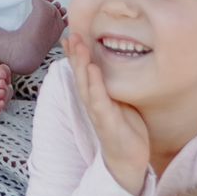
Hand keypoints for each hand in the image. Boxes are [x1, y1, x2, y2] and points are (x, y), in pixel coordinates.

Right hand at [65, 30, 150, 195]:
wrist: (127, 161)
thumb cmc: (124, 130)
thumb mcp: (119, 103)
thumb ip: (113, 87)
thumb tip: (113, 68)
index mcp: (95, 97)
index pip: (82, 72)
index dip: (74, 55)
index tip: (68, 35)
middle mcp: (92, 103)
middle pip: (80, 75)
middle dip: (75, 55)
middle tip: (71, 34)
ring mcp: (97, 112)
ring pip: (85, 84)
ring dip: (81, 65)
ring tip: (79, 46)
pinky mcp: (106, 122)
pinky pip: (99, 100)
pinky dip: (95, 85)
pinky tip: (93, 71)